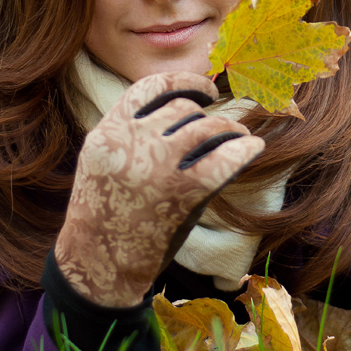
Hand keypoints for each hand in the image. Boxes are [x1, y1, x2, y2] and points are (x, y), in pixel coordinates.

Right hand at [54, 72, 264, 306]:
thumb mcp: (102, 163)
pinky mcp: (181, 192)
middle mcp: (130, 142)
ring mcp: (156, 166)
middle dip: (206, 114)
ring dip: (229, 128)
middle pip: (182, 109)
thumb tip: (183, 111)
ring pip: (205, 126)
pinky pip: (224, 158)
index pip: (149, 87)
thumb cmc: (104, 215)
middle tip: (222, 126)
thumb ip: (129, 135)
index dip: (183, 83)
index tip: (204, 90)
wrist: (97, 267)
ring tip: (240, 136)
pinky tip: (254, 147)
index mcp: (106, 132)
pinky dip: (244, 148)